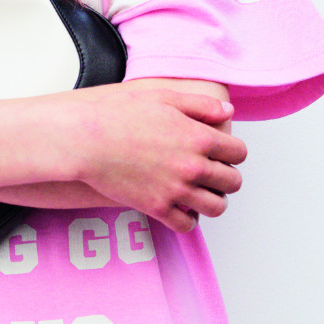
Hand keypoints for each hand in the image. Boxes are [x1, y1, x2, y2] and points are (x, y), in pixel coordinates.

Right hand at [76, 86, 245, 233]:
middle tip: (214, 173)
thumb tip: (228, 113)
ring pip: (216, 207)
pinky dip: (189, 219)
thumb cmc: (118, 114)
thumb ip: (200, 105)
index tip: (222, 152)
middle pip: (232, 182)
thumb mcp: (163, 98)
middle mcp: (193, 166)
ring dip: (213, 200)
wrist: (85, 139)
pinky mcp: (156, 207)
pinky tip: (181, 208)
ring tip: (201, 192)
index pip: (239, 152)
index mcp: (199, 137)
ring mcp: (176, 190)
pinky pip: (187, 225)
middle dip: (227, 177)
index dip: (233, 152)